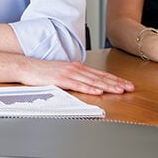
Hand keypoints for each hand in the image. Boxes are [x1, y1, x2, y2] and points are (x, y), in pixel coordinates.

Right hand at [20, 60, 134, 94]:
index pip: (100, 74)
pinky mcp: (61, 79)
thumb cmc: (42, 71)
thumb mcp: (62, 72)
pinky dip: (89, 88)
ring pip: (92, 81)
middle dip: (117, 83)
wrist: (27, 66)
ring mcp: (69, 73)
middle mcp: (76, 68)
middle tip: (130, 88)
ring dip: (107, 86)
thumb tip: (86, 83)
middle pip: (100, 77)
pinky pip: (78, 85)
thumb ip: (75, 77)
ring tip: (119, 90)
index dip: (114, 79)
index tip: (126, 84)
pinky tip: (98, 91)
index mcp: (77, 67)